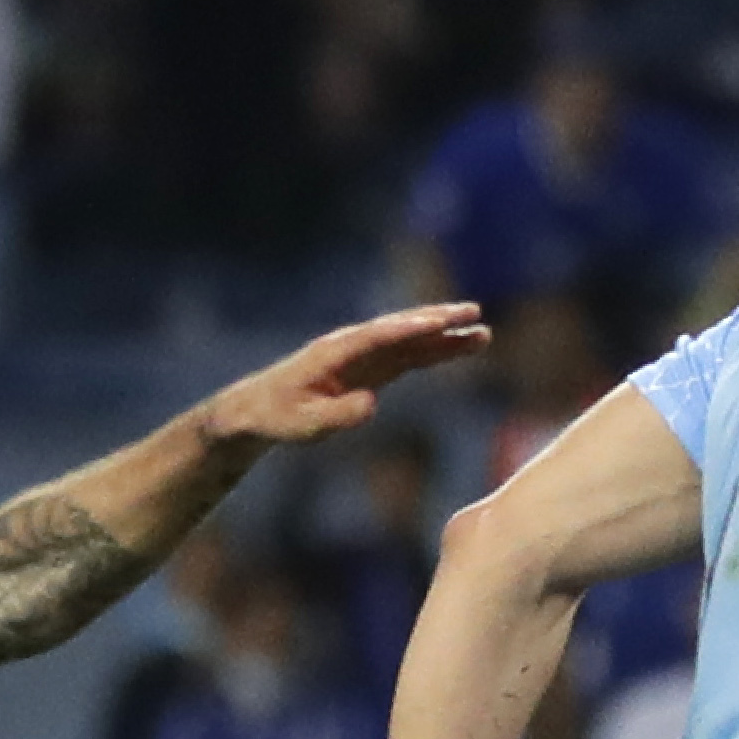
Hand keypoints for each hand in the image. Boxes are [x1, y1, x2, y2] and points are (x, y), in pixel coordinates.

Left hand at [197, 305, 487, 457]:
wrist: (256, 410)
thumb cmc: (276, 416)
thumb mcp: (302, 424)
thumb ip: (336, 416)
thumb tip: (372, 405)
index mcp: (335, 352)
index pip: (379, 336)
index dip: (411, 329)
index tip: (441, 323)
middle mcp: (352, 346)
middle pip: (401, 328)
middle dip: (438, 321)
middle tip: (475, 314)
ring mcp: (362, 355)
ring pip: (410, 340)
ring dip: (444, 335)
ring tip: (483, 332)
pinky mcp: (369, 368)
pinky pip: (407, 356)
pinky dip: (433, 350)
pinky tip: (458, 347)